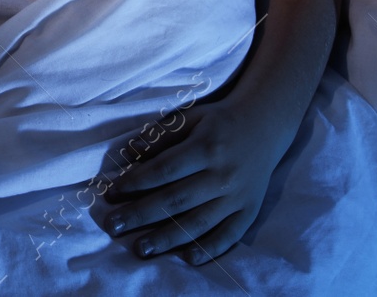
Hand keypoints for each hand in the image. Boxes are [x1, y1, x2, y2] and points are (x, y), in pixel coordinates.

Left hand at [97, 96, 296, 264]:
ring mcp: (238, 196)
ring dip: (167, 238)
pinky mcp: (250, 211)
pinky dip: (210, 249)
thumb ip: (160, 134)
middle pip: (176, 200)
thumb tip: (130, 152)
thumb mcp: (190, 117)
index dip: (136, 182)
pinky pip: (230, 235)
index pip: (165, 170)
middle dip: (141, 215)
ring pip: (199, 222)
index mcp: (206, 147)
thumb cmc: (218, 121)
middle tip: (113, 226)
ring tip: (141, 248)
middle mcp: (223, 175)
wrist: (266, 125)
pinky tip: (187, 258)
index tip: (110, 194)